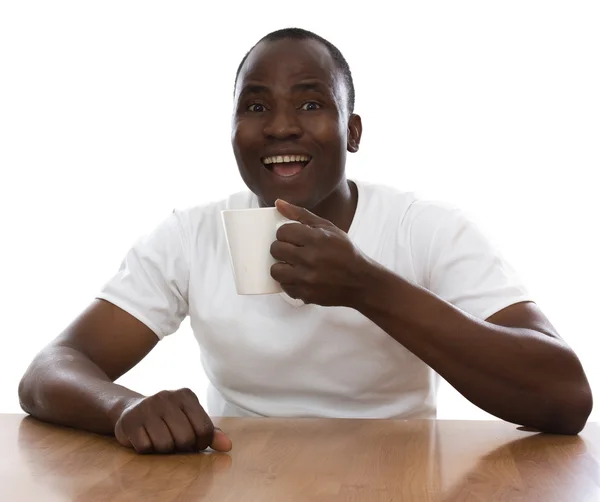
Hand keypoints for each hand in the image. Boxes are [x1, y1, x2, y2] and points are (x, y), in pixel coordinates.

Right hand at [114, 388, 231, 453]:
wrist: (130, 410)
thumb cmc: (167, 418)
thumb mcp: (190, 419)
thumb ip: (210, 432)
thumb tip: (227, 446)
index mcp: (186, 395)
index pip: (204, 429)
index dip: (201, 443)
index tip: (194, 443)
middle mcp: (167, 396)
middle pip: (185, 438)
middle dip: (182, 447)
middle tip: (175, 441)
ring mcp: (147, 407)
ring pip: (165, 445)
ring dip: (163, 450)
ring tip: (159, 439)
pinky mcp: (130, 420)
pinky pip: (145, 447)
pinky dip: (146, 449)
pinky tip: (144, 438)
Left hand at [270, 199, 371, 306]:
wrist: (361, 282)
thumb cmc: (345, 252)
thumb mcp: (329, 228)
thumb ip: (302, 214)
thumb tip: (278, 203)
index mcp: (317, 238)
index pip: (283, 231)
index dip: (285, 233)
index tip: (291, 237)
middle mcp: (311, 258)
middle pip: (276, 249)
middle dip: (281, 248)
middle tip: (291, 250)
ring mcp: (307, 278)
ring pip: (275, 270)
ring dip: (281, 267)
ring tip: (292, 265)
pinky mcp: (306, 294)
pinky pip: (285, 287)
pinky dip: (290, 283)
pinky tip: (300, 277)